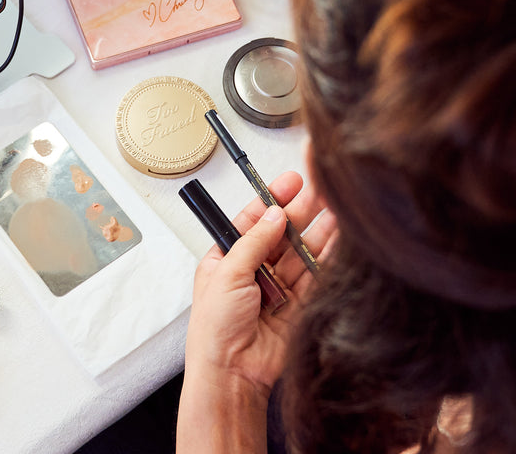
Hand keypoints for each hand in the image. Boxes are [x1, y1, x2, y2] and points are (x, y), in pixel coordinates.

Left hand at [186, 172, 335, 393]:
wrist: (231, 372)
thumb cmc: (214, 326)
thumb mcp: (227, 272)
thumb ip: (253, 241)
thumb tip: (273, 212)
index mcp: (227, 257)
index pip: (253, 220)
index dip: (272, 200)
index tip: (292, 182)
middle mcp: (253, 270)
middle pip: (281, 235)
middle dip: (300, 213)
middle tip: (321, 193)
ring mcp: (277, 289)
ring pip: (301, 255)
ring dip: (318, 234)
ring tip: (337, 213)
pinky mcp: (298, 309)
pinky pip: (314, 279)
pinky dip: (327, 262)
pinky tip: (340, 243)